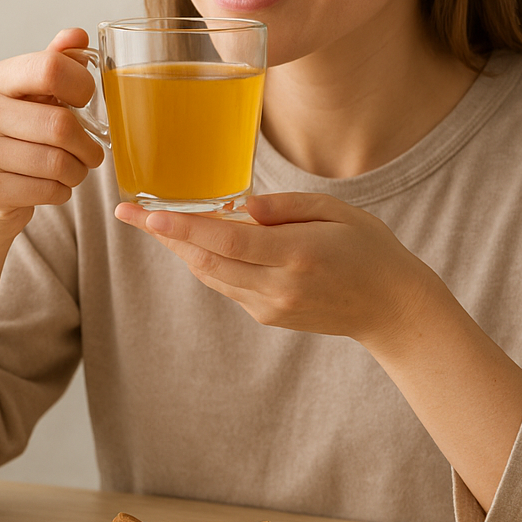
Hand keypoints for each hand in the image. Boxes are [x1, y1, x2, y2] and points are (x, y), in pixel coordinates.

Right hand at [0, 28, 104, 243]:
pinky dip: (62, 192)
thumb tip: (77, 35)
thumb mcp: (31, 96)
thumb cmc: (15, 138)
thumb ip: (55, 62)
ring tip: (72, 170)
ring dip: (78, 171)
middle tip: (90, 152)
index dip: (81, 85)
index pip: (49, 68)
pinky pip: (49, 190)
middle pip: (60, 124)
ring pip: (58, 162)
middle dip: (87, 144)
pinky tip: (51, 187)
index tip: (84, 100)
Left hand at [114, 191, 450, 345]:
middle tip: (129, 214)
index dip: (185, 229)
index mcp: (298, 255)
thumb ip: (287, 207)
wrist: (392, 308)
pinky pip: (227, 285)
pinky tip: (195, 241)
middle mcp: (279, 287)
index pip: (228, 242)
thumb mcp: (337, 211)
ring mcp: (271, 307)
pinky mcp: (268, 316)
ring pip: (211, 277)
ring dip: (180, 250)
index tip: (149, 216)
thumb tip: (241, 205)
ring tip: (151, 222)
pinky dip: (207, 262)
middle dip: (165, 238)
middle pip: (207, 262)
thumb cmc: (369, 248)